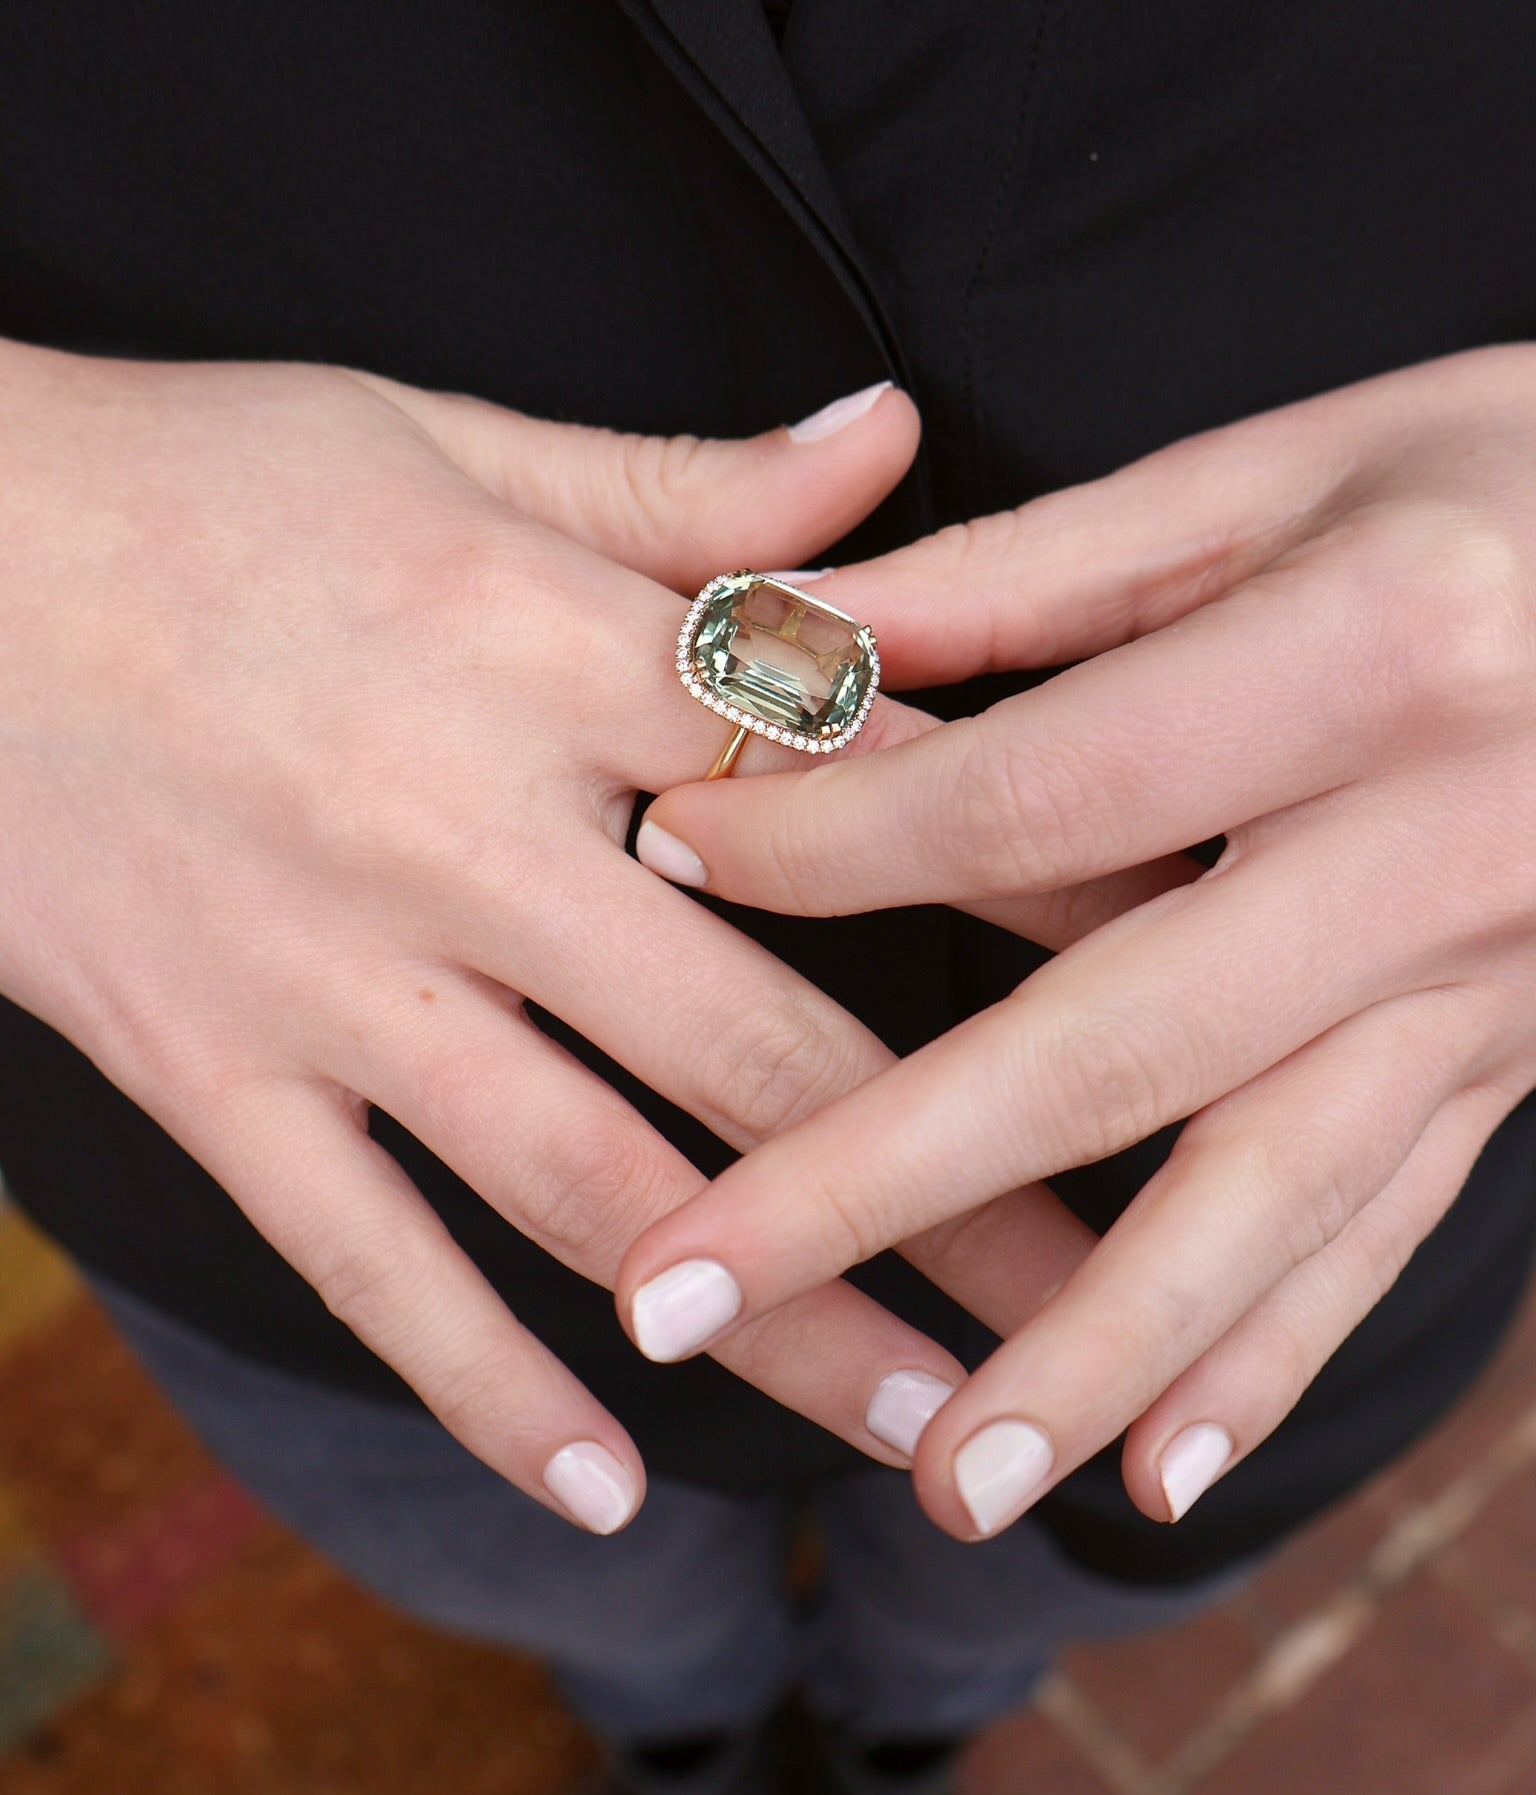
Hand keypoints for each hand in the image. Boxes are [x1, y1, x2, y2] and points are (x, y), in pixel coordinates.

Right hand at [0, 343, 988, 1531]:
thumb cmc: (206, 482)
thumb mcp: (451, 440)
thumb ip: (685, 486)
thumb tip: (892, 437)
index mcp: (542, 652)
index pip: (835, 783)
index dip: (1017, 876)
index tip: (1152, 975)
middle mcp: (458, 834)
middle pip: (753, 1036)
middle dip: (945, 1173)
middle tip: (1099, 1292)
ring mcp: (332, 980)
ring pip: (589, 1187)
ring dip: (768, 1322)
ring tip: (926, 1428)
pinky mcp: (213, 1077)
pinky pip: (363, 1260)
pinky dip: (481, 1385)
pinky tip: (604, 1486)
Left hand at [620, 343, 1535, 1538]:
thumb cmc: (1524, 480)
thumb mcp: (1298, 467)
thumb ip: (1042, 570)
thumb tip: (804, 637)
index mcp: (1373, 659)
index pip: (1033, 796)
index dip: (833, 836)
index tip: (673, 855)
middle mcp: (1437, 852)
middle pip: (1105, 1047)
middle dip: (876, 1181)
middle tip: (677, 1293)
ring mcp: (1493, 985)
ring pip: (1258, 1196)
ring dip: (1089, 1353)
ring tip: (940, 1476)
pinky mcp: (1519, 1060)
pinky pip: (1385, 1229)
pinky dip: (1268, 1355)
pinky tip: (1158, 1467)